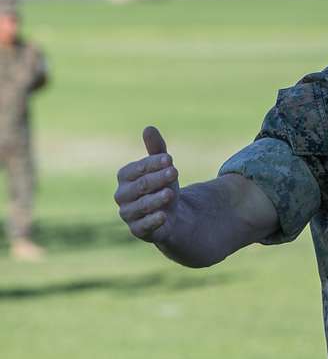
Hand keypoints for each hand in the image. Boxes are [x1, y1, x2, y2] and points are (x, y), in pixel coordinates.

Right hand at [115, 126, 179, 243]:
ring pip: (141, 206)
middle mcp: (122, 195)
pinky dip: (153, 221)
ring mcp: (128, 214)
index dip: (152, 163)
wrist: (171, 214)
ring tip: (171, 193)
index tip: (170, 159)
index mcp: (125, 177)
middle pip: (139, 186)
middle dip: (157, 179)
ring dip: (156, 200)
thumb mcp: (163, 167)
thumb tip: (149, 128)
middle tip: (175, 172)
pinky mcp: (137, 230)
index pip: (136, 168)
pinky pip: (142, 227)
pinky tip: (164, 216)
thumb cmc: (163, 185)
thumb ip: (156, 149)